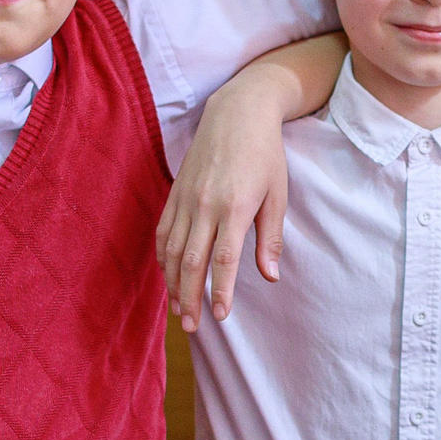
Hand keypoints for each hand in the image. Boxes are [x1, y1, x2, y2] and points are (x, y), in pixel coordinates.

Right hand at [155, 75, 292, 331]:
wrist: (237, 111)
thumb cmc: (265, 154)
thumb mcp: (278, 195)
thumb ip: (271, 238)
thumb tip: (270, 277)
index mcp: (234, 207)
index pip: (223, 260)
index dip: (220, 292)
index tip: (220, 317)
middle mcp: (204, 205)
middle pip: (190, 262)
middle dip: (190, 298)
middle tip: (192, 328)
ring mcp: (186, 198)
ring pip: (171, 250)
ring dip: (172, 284)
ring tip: (179, 311)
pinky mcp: (175, 192)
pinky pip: (163, 232)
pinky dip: (162, 258)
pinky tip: (168, 276)